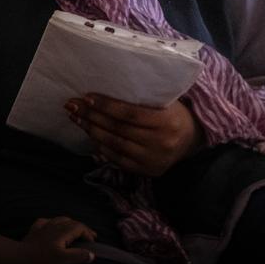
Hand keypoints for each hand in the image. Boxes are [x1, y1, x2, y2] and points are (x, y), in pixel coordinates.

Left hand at [19, 216, 95, 263]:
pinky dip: (53, 223)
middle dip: (82, 228)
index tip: (93, 242)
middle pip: (71, 222)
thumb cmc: (41, 260)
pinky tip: (52, 225)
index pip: (80, 227)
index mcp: (62, 232)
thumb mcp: (63, 260)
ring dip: (70, 223)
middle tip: (89, 236)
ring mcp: (44, 227)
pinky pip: (46, 222)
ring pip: (60, 219)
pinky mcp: (35, 230)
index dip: (88, 233)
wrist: (19, 258)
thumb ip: (78, 256)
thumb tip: (91, 254)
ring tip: (75, 229)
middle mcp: (54, 226)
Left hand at [66, 94, 204, 176]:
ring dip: (91, 130)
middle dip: (92, 116)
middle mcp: (160, 142)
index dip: (106, 106)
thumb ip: (141, 99)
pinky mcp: (148, 171)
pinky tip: (90, 136)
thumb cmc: (173, 113)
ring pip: (115, 144)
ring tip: (77, 118)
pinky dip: (102, 148)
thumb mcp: (165, 102)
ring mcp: (153, 159)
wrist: (192, 138)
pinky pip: (118, 160)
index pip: (130, 114)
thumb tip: (104, 92)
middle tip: (72, 106)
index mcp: (167, 121)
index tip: (86, 97)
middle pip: (118, 129)